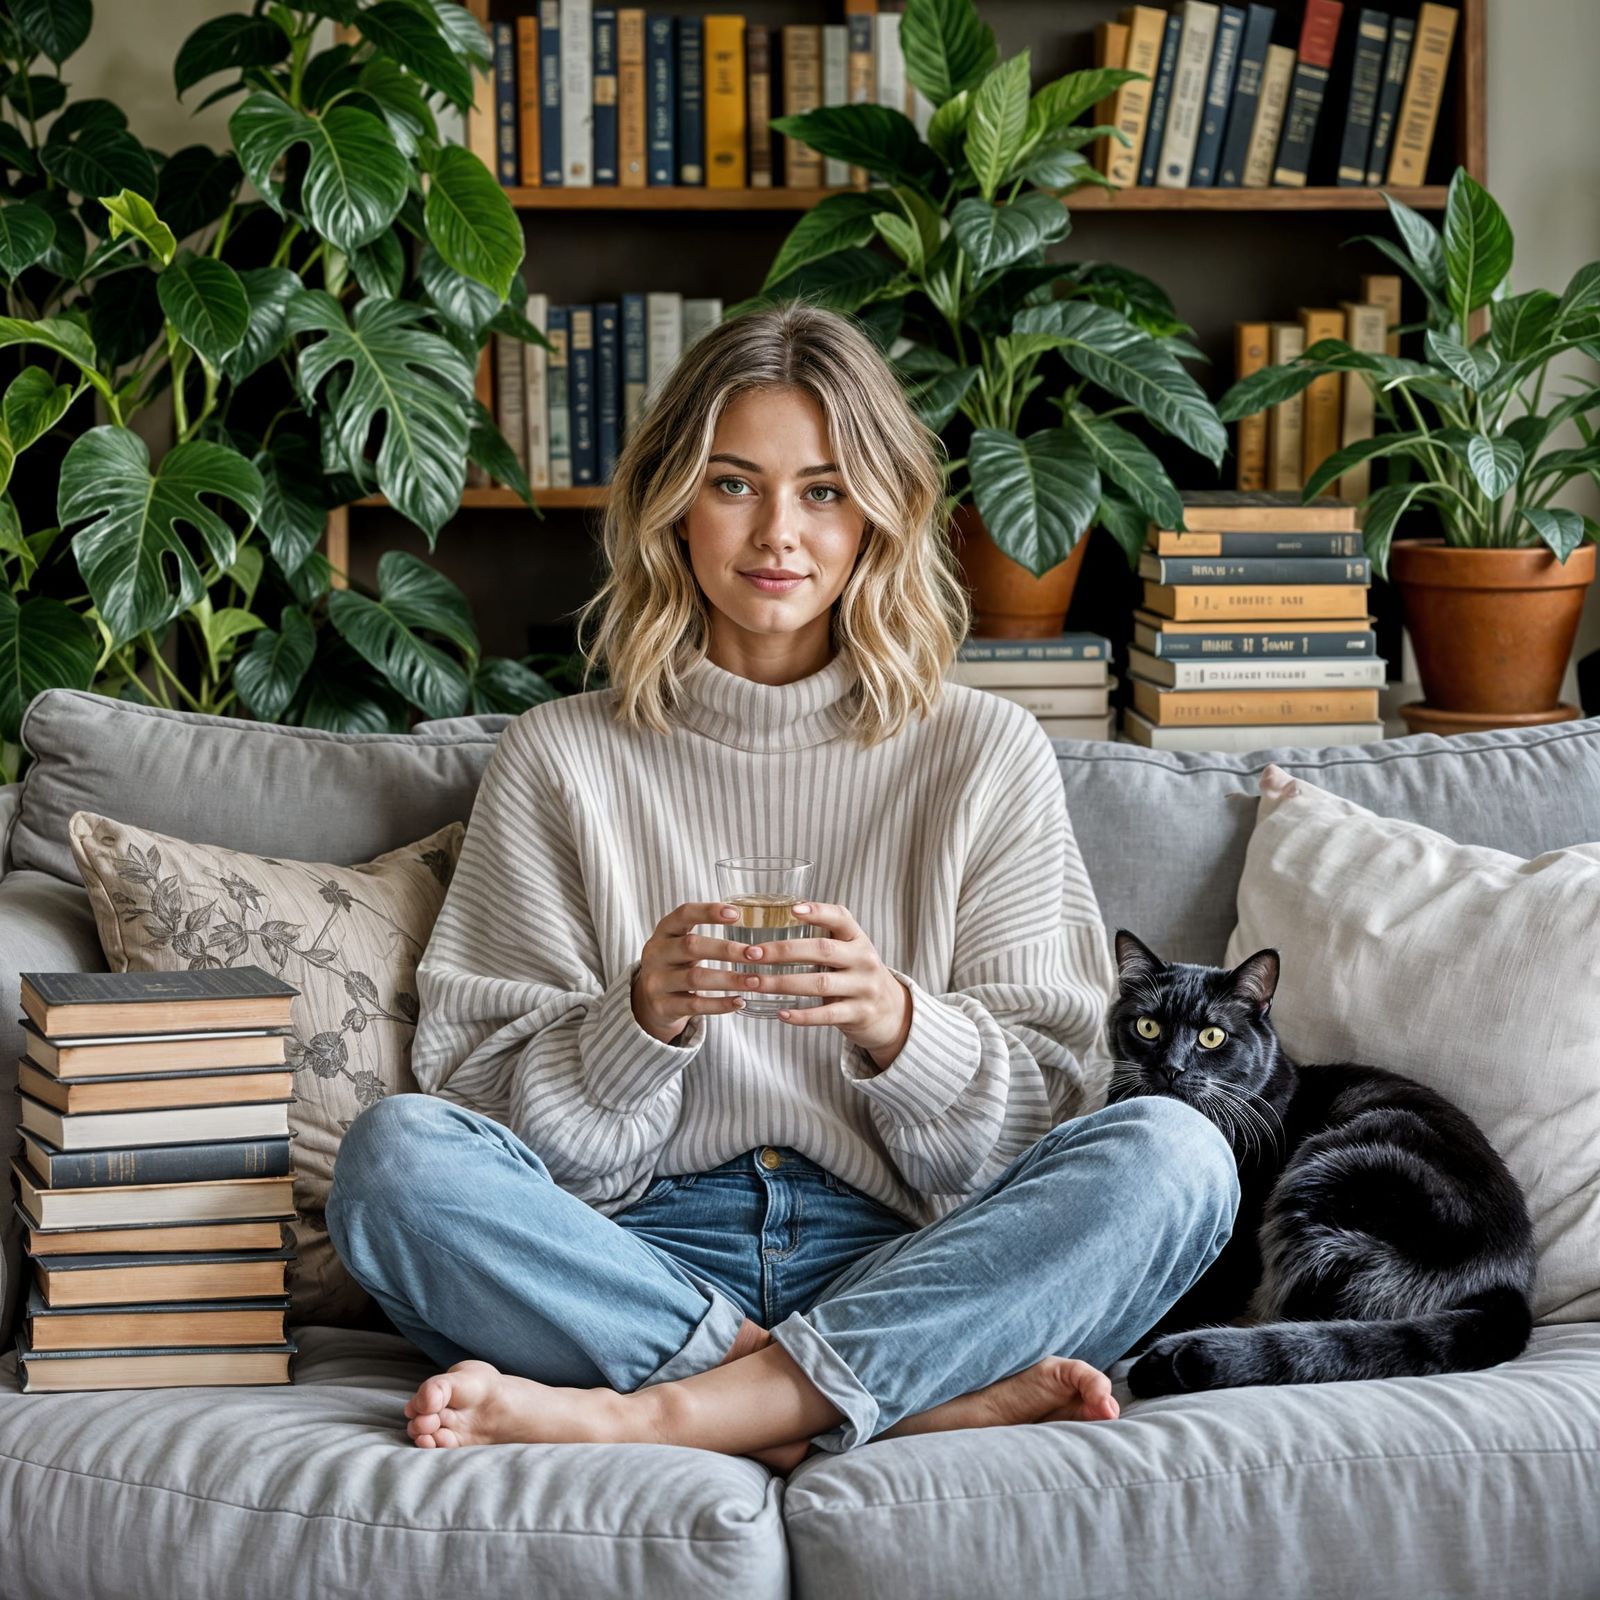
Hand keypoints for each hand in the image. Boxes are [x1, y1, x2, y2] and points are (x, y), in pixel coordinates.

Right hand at [631, 900, 759, 1044]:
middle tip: (756, 954)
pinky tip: (740, 1001)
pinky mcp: (663, 1006)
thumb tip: (749, 923)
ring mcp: (657, 981)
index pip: (683, 914)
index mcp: (664, 932)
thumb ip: (705, 935)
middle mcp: (656, 954)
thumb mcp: (681, 944)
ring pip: (695, 978)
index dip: (708, 911)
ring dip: (729, 979)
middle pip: (691, 946)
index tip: (737, 914)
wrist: (648, 1002)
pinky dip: (720, 1004)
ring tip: (755, 981)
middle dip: (726, 950)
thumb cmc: (676, 965)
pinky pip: (695, 1005)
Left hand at [740, 900, 911, 1060]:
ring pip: (820, 983)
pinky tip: (781, 1014)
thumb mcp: (849, 951)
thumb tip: (778, 917)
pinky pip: (827, 1014)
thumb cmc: (856, 975)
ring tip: (755, 983)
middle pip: (822, 950)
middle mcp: (864, 960)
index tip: (792, 909)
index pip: (841, 918)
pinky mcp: (859, 1013)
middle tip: (752, 953)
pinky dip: (802, 1016)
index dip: (818, 912)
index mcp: (858, 939)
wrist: (891, 1012)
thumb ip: (824, 938)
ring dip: (782, 983)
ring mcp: (863, 988)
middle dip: (783, 951)